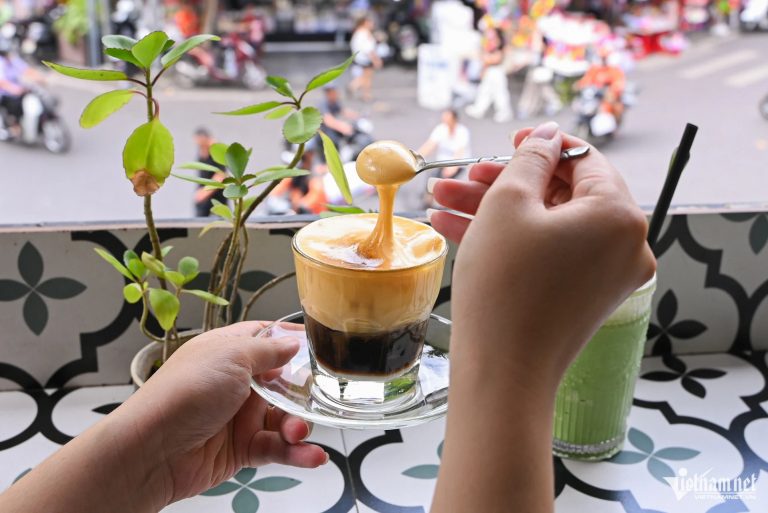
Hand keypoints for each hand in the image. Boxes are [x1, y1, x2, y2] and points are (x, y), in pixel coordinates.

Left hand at [119, 322, 326, 504]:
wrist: (153, 450)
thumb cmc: (184, 393)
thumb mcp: (231, 357)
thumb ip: (267, 350)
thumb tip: (291, 342)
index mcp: (228, 352)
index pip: (265, 339)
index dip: (290, 341)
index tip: (318, 346)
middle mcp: (235, 382)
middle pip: (283, 382)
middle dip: (302, 392)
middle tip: (315, 398)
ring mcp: (239, 416)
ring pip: (283, 418)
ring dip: (298, 425)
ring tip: (298, 433)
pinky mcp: (242, 448)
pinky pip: (277, 448)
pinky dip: (296, 452)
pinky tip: (312, 455)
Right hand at [430, 122, 654, 381]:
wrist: (501, 375)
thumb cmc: (504, 286)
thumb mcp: (509, 205)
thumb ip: (530, 159)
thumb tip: (547, 136)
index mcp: (619, 214)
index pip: (583, 159)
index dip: (541, 144)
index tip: (507, 141)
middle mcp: (625, 244)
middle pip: (560, 194)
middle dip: (502, 183)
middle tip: (461, 177)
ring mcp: (606, 275)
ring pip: (547, 226)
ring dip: (495, 211)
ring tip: (441, 201)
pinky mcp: (583, 298)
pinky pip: (548, 254)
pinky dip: (510, 241)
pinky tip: (455, 228)